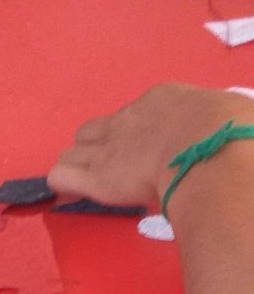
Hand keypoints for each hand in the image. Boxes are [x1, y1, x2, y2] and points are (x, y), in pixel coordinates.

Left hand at [48, 84, 253, 207]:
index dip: (137, 135)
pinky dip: (62, 184)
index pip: (137, 114)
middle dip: (99, 148)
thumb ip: (217, 123)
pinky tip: (70, 194)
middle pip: (95, 130)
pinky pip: (61, 174)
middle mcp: (129, 119)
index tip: (149, 152)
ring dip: (77, 165)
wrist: (213, 151)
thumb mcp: (231, 115)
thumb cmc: (233, 132)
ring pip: (72, 151)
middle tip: (115, 170)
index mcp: (164, 99)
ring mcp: (108, 147)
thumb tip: (227, 130)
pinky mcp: (95, 176)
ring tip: (88, 185)